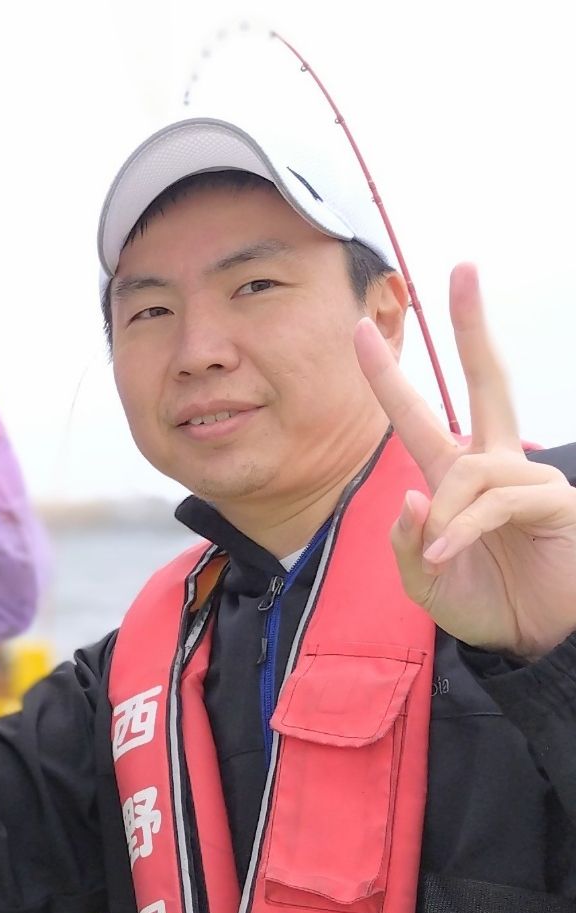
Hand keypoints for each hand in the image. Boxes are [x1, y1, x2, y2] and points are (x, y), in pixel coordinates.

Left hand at [355, 263, 575, 658]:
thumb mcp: (421, 580)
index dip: (388, 377)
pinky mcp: (555, 501)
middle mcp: (493, 466)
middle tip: (461, 268)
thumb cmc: (480, 603)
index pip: (419, 416)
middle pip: (487, 381)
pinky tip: (449, 555)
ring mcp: (528, 478)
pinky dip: (463, 528)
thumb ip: (406, 542)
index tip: (362, 329)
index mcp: (454, 478)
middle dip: (474, 326)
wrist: (527, 642)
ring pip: (472, 468)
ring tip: (439, 556)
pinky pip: (497, 499)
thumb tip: (412, 495)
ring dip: (445, 514)